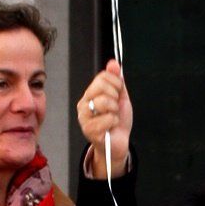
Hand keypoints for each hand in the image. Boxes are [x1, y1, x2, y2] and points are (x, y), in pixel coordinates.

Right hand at [78, 59, 132, 173]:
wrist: (118, 142)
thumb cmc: (117, 121)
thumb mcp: (120, 97)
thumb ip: (117, 80)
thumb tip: (113, 63)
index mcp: (90, 94)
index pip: (103, 76)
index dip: (116, 83)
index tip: (118, 93)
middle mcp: (84, 104)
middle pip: (103, 87)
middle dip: (116, 97)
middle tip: (114, 108)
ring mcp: (84, 117)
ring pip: (105, 102)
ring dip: (115, 111)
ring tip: (112, 117)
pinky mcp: (89, 130)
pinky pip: (108, 119)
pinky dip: (114, 123)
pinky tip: (110, 127)